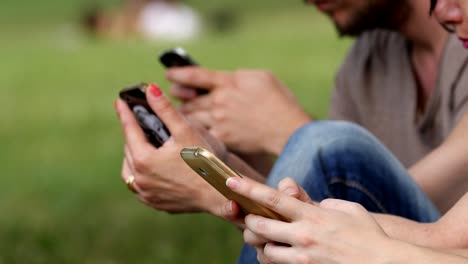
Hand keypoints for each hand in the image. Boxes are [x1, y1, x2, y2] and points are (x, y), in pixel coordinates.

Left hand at [115, 84, 232, 218]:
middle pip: (129, 150)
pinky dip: (141, 174)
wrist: (219, 194)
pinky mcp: (155, 203)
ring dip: (133, 156)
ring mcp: (147, 194)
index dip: (125, 114)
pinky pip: (140, 187)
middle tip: (138, 123)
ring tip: (142, 145)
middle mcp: (141, 180)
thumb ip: (166, 109)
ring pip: (130, 171)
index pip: (129, 131)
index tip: (120, 102)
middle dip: (133, 135)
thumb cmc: (205, 162)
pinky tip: (152, 168)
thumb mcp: (185, 131)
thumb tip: (150, 90)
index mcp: (144, 160)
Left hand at [167, 67, 311, 155]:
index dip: (179, 73)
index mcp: (228, 82)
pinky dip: (194, 132)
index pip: (195, 75)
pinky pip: (201, 134)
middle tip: (173, 96)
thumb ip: (239, 76)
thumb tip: (227, 78)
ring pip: (191, 117)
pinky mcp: (222, 138)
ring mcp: (219, 121)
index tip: (169, 74)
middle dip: (179, 97)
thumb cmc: (279, 101)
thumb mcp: (261, 77)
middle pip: (189, 99)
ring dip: (183, 115)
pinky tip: (191, 133)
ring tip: (180, 115)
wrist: (287, 129)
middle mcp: (219, 101)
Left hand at [225, 177, 392, 263]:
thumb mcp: (351, 210)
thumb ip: (328, 204)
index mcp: (312, 215)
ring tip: (271, 240)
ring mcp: (303, 257)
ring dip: (264, 244)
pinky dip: (277, 260)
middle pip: (260, 226)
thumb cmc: (371, 236)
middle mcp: (303, 236)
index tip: (231, 181)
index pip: (273, 199)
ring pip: (266, 250)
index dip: (249, 189)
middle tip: (250, 218)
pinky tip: (285, 255)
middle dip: (250, 221)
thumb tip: (316, 206)